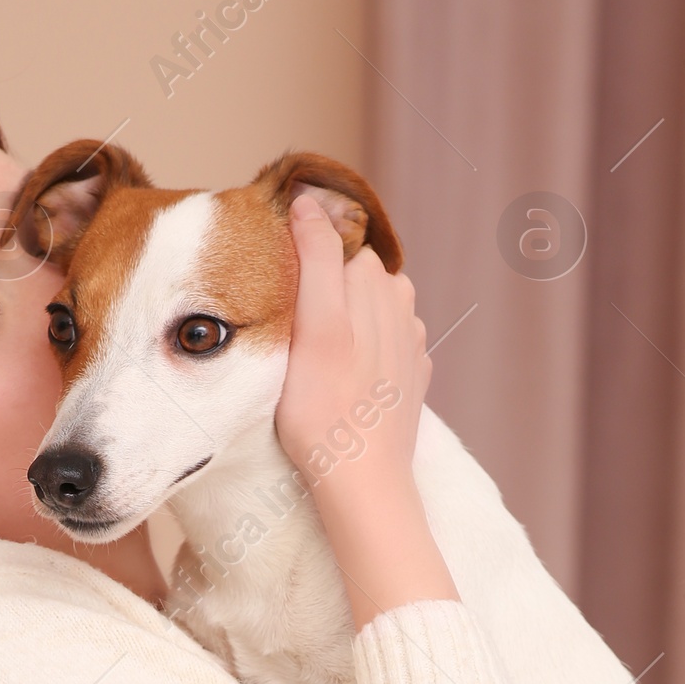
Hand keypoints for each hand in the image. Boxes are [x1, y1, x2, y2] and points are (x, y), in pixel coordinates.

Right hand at [274, 194, 456, 630]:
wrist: (361, 483)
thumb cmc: (324, 409)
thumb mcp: (312, 323)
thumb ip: (314, 255)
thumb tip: (308, 200)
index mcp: (378, 281)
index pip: (332, 243)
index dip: (300, 260)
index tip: (274, 292)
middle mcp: (402, 305)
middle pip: (349, 276)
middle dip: (322, 292)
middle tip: (287, 331)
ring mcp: (410, 344)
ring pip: (364, 312)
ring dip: (339, 325)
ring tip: (310, 360)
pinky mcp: (410, 380)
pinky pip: (376, 349)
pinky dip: (357, 357)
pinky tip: (337, 383)